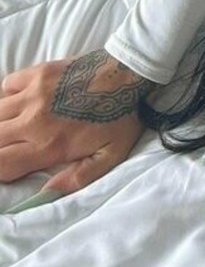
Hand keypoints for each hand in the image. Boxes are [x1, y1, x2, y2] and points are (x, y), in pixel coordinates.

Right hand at [0, 51, 154, 199]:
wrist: (129, 74)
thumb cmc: (121, 116)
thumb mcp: (109, 156)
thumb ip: (77, 178)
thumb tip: (46, 194)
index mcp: (49, 145)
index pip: (1, 166)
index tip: (7, 167)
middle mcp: (34, 121)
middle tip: (11, 148)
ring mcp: (33, 94)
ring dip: (0, 125)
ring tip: (13, 129)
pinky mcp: (38, 72)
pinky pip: (7, 85)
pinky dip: (7, 96)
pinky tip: (20, 102)